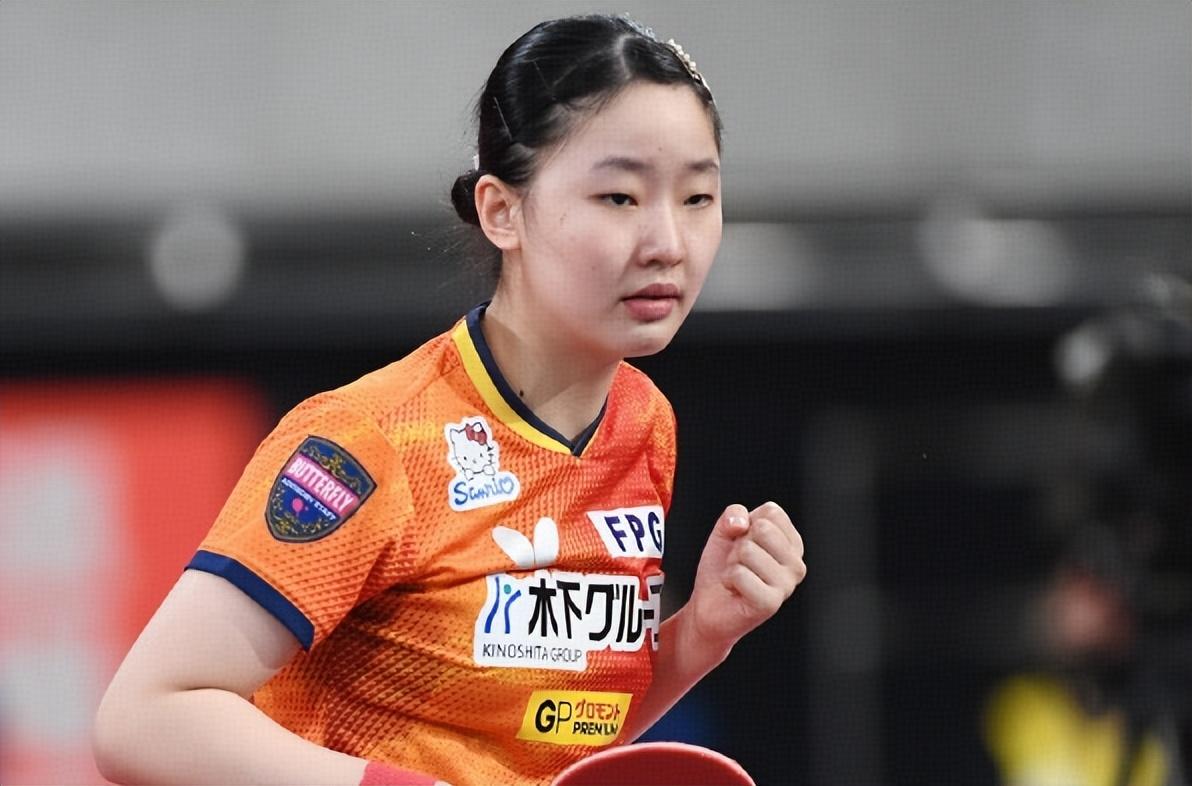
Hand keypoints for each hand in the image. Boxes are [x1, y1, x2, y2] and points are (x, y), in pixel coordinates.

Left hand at [687, 502, 805, 649]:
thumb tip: (741, 524)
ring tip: (737, 577)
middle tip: (739, 562)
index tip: (744, 543)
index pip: (772, 512)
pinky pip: (739, 573)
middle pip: (762, 529)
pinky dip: (727, 578)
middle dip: (739, 544)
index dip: (747, 524)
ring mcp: (787, 585)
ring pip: (747, 551)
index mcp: (792, 544)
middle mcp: (796, 564)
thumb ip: (734, 513)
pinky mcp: (771, 603)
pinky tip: (734, 590)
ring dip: (732, 563)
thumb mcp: (725, 530)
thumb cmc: (722, 566)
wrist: (708, 605)